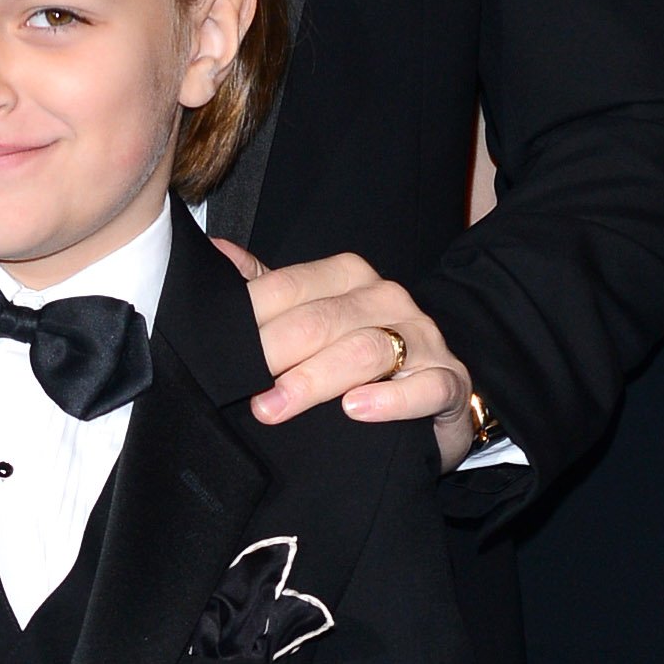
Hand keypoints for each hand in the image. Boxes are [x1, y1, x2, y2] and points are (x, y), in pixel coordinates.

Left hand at [215, 240, 474, 467]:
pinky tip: (355, 410)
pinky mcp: (449, 379)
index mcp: (347, 276)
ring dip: (315, 380)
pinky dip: (389, 400)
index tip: (216, 356)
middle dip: (274, 355)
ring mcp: (422, 337)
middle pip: (320, 320)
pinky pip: (424, 386)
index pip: (289, 287)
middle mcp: (386, 298)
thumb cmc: (358, 355)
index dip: (249, 321)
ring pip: (365, 349)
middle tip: (240, 391)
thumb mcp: (312, 317)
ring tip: (275, 408)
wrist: (433, 394)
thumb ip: (266, 288)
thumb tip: (214, 253)